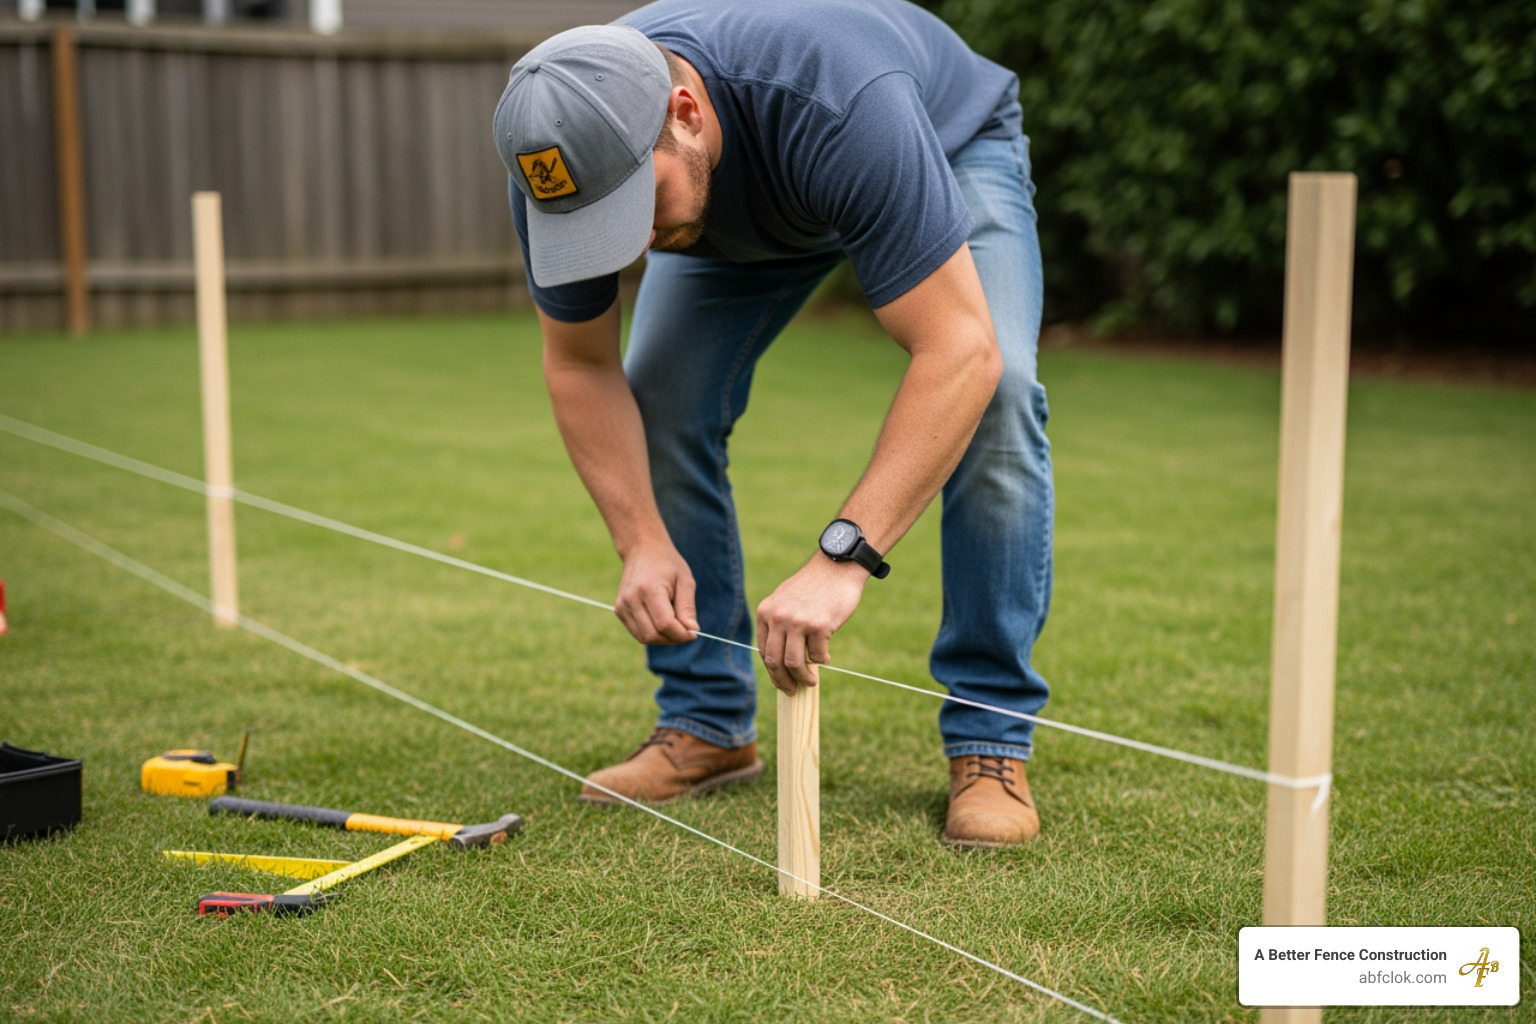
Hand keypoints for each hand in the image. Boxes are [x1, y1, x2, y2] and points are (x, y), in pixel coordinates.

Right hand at [614, 542, 698, 644]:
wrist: (642, 549)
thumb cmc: (667, 564)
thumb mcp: (685, 581)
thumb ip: (687, 607)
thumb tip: (692, 630)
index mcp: (649, 589)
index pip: (665, 624)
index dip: (681, 634)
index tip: (693, 633)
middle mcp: (631, 599)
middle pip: (653, 635)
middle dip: (673, 638)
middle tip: (686, 631)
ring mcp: (622, 606)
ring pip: (644, 638)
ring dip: (663, 638)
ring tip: (675, 625)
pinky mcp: (619, 610)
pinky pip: (637, 633)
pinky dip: (652, 633)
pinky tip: (662, 621)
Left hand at [756, 555, 867, 693]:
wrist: (837, 567)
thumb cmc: (814, 586)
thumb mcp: (786, 600)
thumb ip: (779, 624)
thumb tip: (781, 660)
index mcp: (766, 612)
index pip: (764, 650)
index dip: (772, 670)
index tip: (781, 679)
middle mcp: (777, 617)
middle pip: (774, 661)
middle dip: (782, 681)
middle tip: (792, 690)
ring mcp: (797, 622)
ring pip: (793, 663)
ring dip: (802, 677)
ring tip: (810, 681)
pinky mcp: (818, 626)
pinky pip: (817, 655)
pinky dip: (822, 660)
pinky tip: (826, 656)